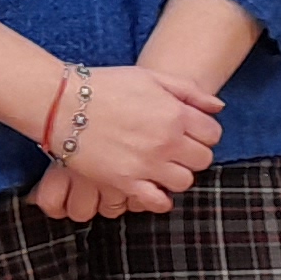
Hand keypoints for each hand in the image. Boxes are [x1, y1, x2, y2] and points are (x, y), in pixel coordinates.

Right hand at [30, 64, 221, 219]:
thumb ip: (189, 91)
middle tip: (176, 150)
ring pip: (185, 182)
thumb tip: (218, 107)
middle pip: (202, 159)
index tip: (190, 133)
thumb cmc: (106, 86)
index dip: (204, 134)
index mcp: (175, 114)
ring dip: (177, 175)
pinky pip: (157, 201)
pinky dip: (160, 199)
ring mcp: (147, 164)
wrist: (62, 103)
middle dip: (193, 155)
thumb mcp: (151, 77)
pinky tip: (153, 189)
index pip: (213, 134)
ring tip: (162, 167)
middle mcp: (167, 141)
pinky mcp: (126, 182)